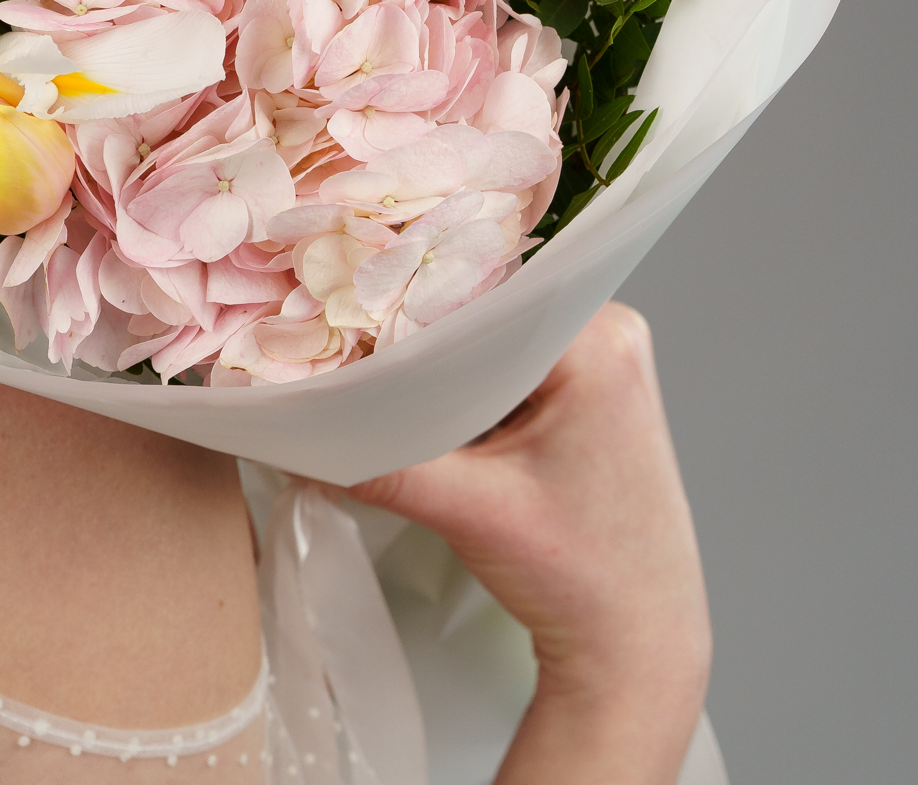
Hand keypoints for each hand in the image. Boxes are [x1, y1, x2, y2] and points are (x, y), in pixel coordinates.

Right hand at [346, 303, 710, 783]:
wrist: (636, 647)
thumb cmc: (583, 580)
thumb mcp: (470, 512)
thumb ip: (379, 464)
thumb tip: (299, 430)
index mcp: (601, 342)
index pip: (486, 288)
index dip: (413, 297)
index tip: (348, 308)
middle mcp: (611, 332)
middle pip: (488, 305)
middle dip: (419, 326)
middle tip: (348, 336)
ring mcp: (604, 360)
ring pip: (494, 332)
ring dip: (439, 355)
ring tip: (377, 369)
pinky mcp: (589, 389)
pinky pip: (509, 357)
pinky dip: (464, 379)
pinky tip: (423, 401)